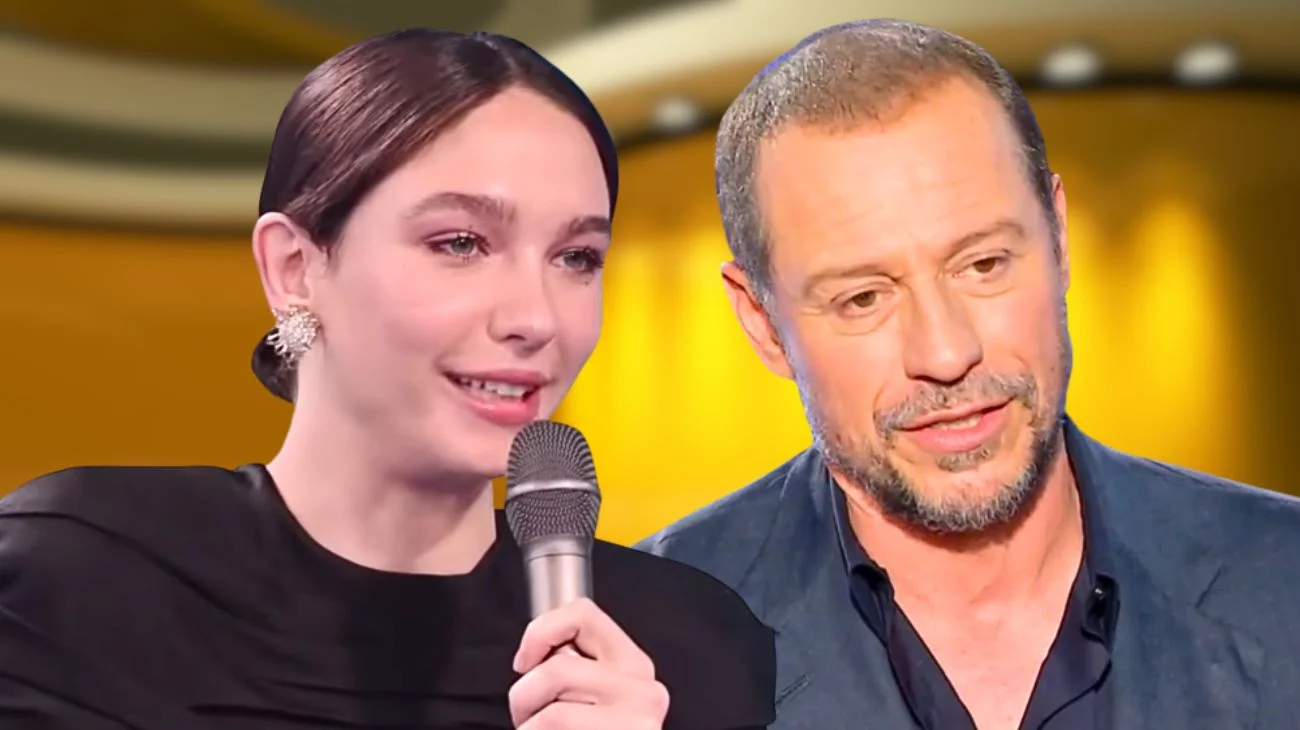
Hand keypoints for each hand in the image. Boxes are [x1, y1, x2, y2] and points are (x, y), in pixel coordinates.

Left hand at [509, 597, 668, 728]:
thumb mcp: (596, 699)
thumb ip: (579, 670)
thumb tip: (535, 651)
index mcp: (636, 667)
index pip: (584, 613)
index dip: (541, 631)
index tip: (525, 661)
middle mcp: (643, 691)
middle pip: (558, 667)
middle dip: (525, 696)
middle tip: (527, 719)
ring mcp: (633, 722)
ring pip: (551, 709)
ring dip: (528, 726)